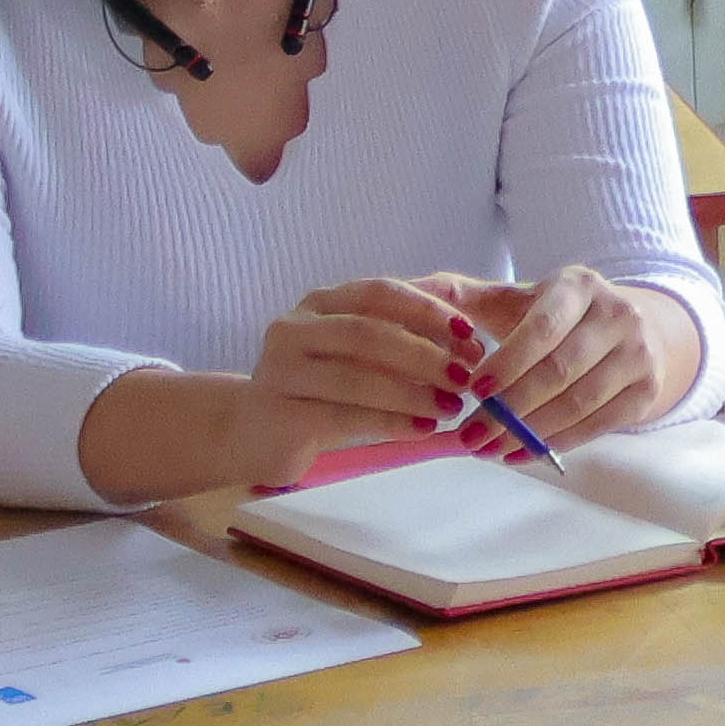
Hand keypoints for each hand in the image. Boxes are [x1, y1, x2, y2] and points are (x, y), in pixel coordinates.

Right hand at [235, 279, 483, 480]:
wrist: (253, 432)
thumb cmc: (319, 389)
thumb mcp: (357, 355)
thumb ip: (399, 341)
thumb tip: (468, 347)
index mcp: (319, 303)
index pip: (379, 293)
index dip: (428, 311)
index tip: (471, 333)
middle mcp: (294, 328)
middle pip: (368, 333)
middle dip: (425, 355)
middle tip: (467, 378)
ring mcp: (281, 371)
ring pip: (357, 378)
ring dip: (413, 393)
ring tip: (452, 408)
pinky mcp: (281, 413)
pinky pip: (346, 417)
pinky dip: (392, 422)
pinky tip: (423, 429)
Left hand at [421, 271, 707, 444]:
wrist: (632, 329)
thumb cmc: (556, 317)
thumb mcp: (518, 300)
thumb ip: (465, 299)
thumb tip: (410, 291)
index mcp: (579, 286)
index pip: (542, 328)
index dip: (507, 363)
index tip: (473, 392)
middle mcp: (618, 314)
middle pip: (559, 371)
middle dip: (510, 409)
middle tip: (470, 436)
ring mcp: (638, 353)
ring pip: (578, 402)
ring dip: (529, 432)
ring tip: (490, 449)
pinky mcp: (647, 389)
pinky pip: (598, 424)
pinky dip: (556, 443)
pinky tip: (521, 453)